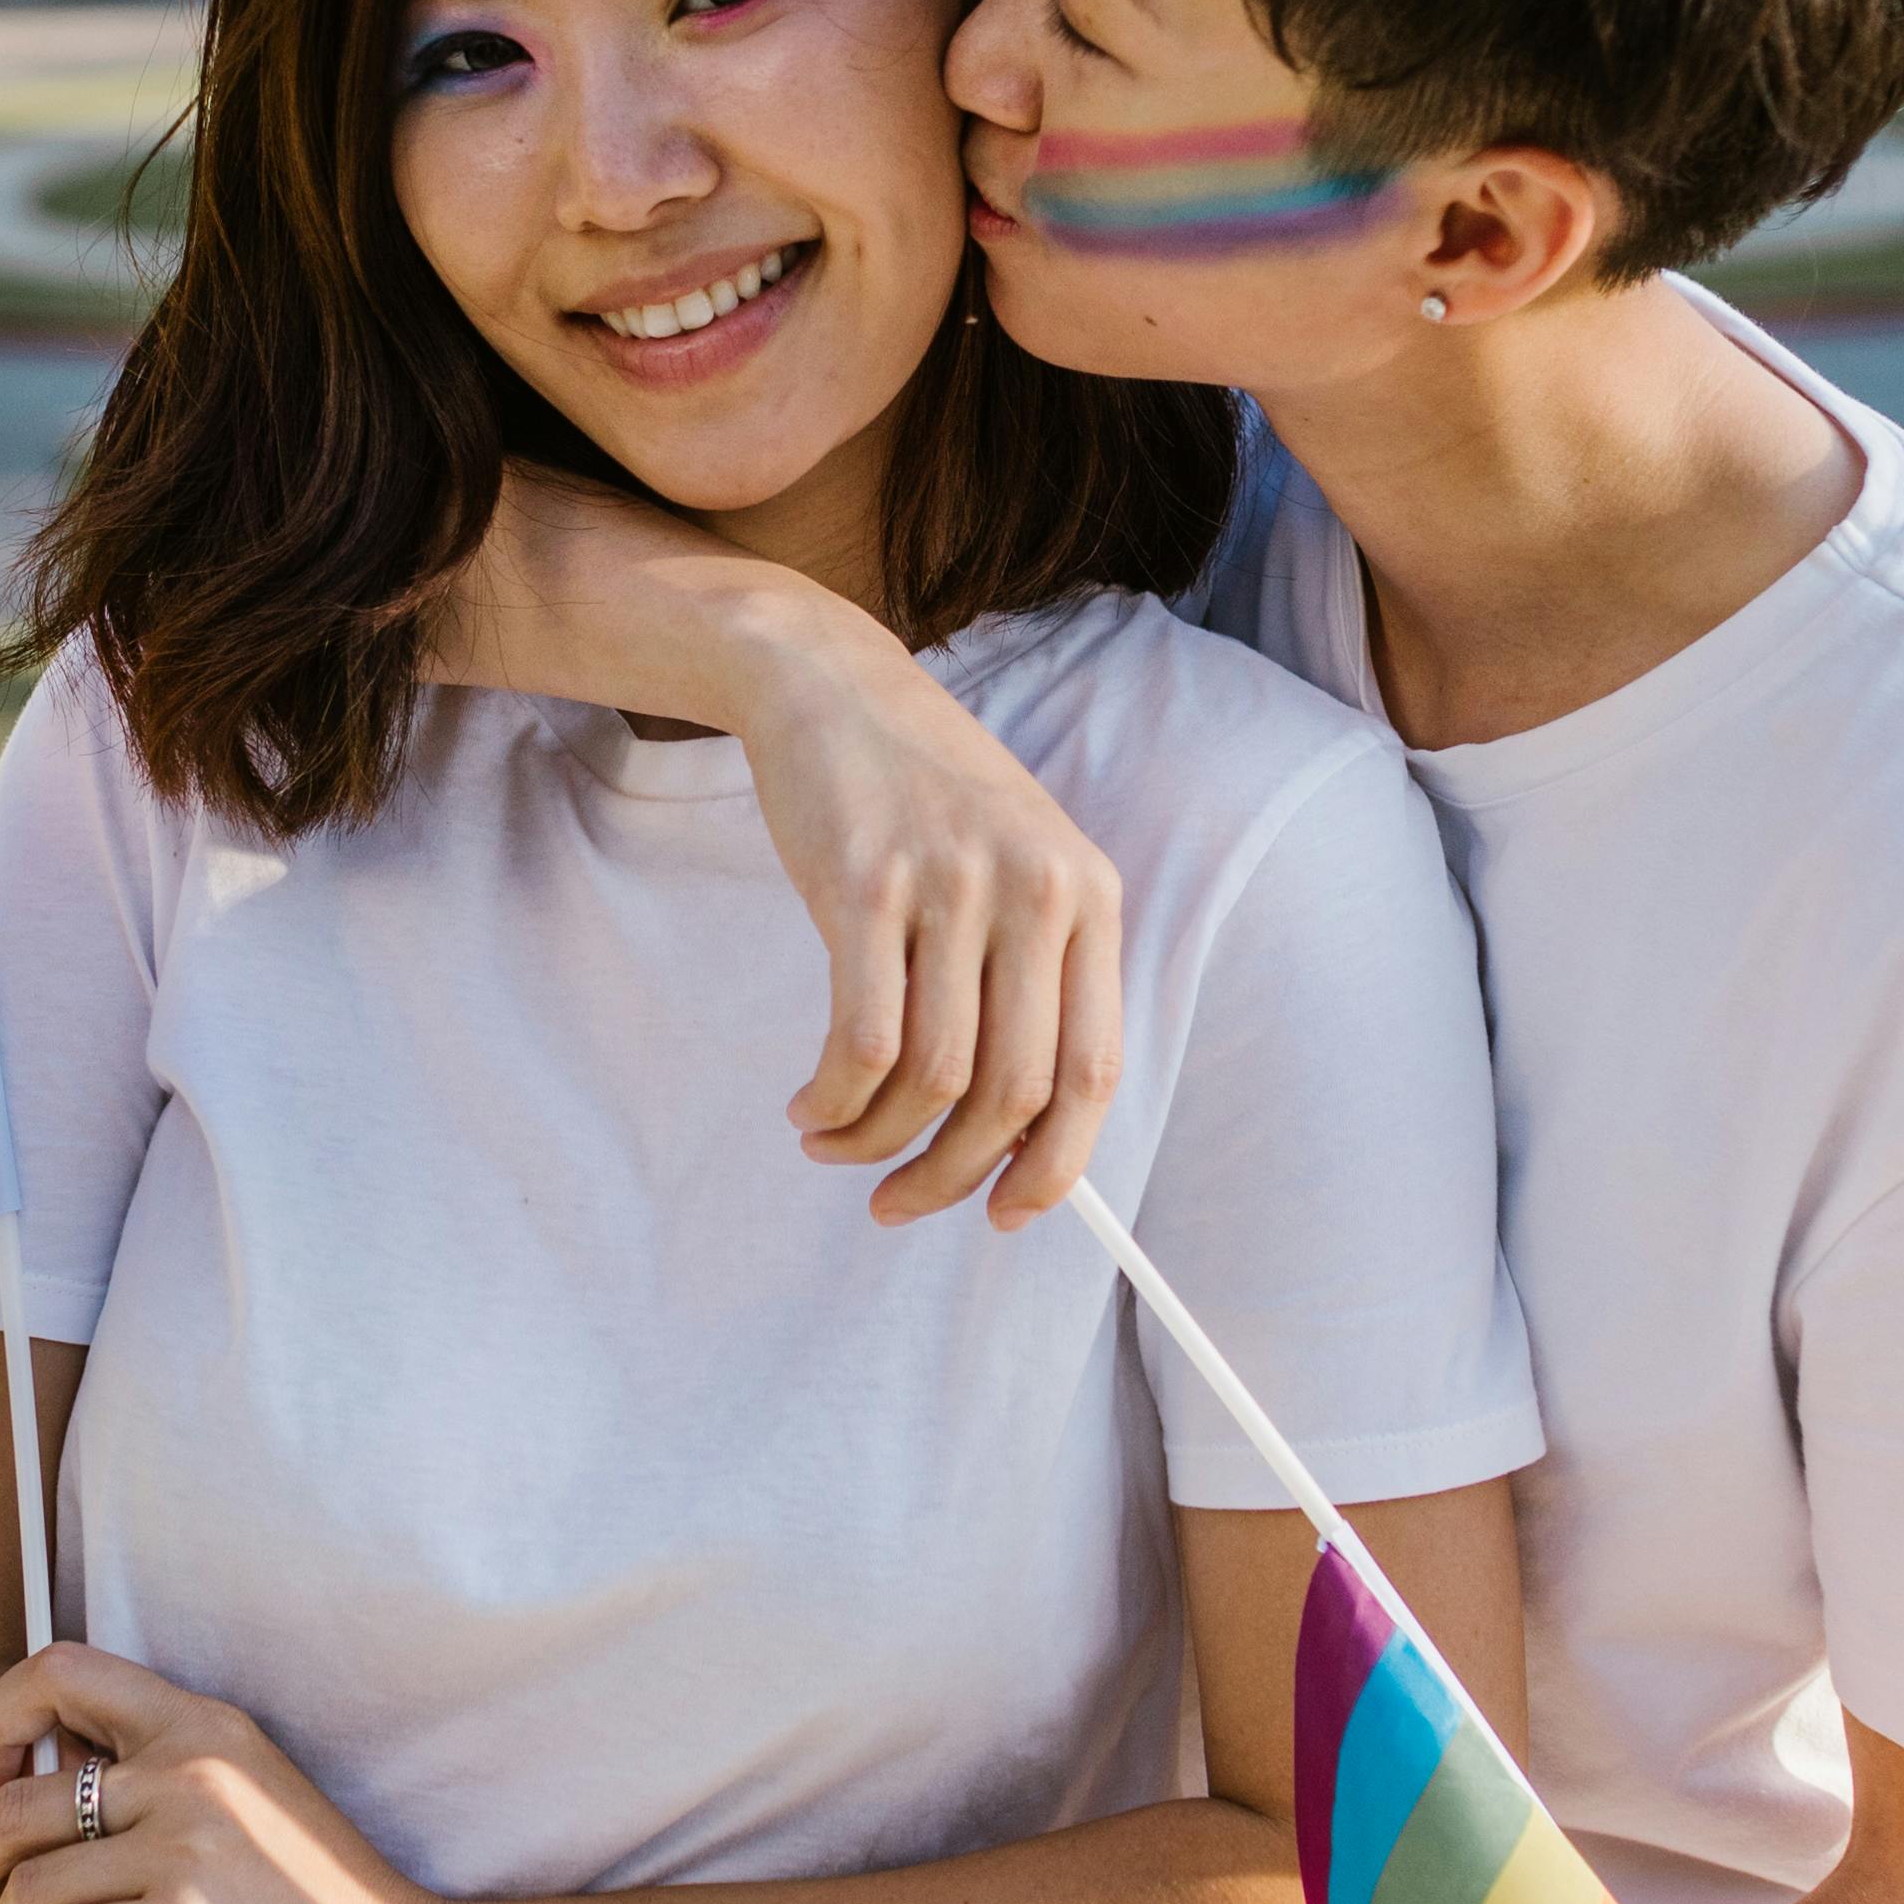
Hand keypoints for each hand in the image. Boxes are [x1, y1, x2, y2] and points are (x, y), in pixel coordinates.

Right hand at [427, 468, 1132, 1228]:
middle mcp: (1035, 890)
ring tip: (835, 1146)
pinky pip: (859, 1042)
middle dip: (952, 1177)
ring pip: (931, 1079)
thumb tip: (1024, 1140)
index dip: (1055, 1166)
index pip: (1094, 1071)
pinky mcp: (865, 885)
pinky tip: (810, 1108)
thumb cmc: (923, 798)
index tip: (1006, 1216)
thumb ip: (1033, 978)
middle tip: (897, 1204)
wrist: (832, 686)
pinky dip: (833, 1101)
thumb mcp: (1015, 865)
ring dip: (876, 1144)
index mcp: (1090, 895)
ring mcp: (951, 885)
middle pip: (1012, 1093)